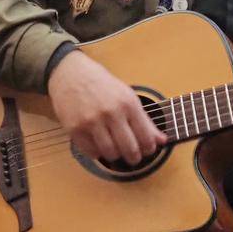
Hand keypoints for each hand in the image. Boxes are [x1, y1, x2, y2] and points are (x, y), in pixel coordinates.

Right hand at [47, 50, 166, 166]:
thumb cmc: (101, 84)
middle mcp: (110, 112)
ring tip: (116, 150)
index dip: (149, 149)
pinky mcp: (75, 128)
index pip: (145, 137)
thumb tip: (162, 140)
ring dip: (115, 156)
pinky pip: (91, 152)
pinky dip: (97, 152)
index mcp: (127, 103)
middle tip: (133, 158)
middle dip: (135, 158)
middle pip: (129, 149)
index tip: (147, 150)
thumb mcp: (127, 96)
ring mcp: (91, 121)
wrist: (70, 73)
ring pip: (110, 153)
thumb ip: (145, 120)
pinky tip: (99, 144)